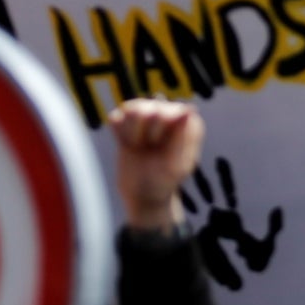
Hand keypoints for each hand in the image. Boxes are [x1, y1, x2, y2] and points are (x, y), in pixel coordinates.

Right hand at [110, 98, 200, 230]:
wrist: (142, 195)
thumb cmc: (164, 181)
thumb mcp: (176, 167)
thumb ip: (180, 138)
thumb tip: (187, 109)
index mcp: (187, 124)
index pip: (175, 110)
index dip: (163, 131)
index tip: (161, 147)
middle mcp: (169, 114)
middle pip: (150, 108)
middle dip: (146, 134)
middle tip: (150, 149)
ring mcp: (147, 115)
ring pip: (132, 109)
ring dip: (131, 133)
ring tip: (138, 146)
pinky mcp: (126, 122)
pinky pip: (116, 117)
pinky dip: (118, 133)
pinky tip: (127, 144)